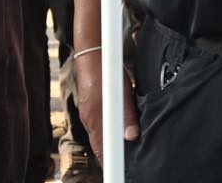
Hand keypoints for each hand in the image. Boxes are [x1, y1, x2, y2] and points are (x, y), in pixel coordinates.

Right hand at [74, 48, 138, 165]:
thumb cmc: (106, 71)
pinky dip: (109, 128)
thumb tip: (131, 137)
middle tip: (126, 159)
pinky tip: (119, 126)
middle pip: (100, 144)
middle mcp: (90, 119)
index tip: (118, 168)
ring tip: (125, 145)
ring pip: (101, 133)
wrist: (91, 53)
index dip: (110, 160)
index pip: (101, 150)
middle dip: (112, 153)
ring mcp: (89, 113)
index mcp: (94, 119)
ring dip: (111, 140)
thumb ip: (127, 115)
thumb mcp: (122, 93)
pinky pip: (100, 123)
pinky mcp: (92, 106)